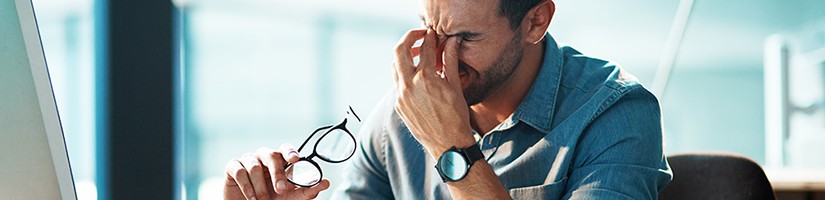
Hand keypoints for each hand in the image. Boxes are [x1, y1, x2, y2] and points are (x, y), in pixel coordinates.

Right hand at [224, 144, 330, 199]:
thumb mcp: (291, 198)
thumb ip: (308, 191)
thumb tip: (326, 183)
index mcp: (279, 161)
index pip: (285, 149)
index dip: (290, 151)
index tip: (295, 159)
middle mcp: (264, 157)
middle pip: (271, 155)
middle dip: (277, 174)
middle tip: (281, 190)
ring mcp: (248, 160)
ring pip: (254, 166)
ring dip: (260, 187)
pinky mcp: (233, 167)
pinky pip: (240, 171)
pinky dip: (246, 186)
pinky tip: (251, 198)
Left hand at [393, 28, 474, 157]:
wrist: (448, 144)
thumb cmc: (456, 117)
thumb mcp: (455, 86)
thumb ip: (450, 61)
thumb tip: (452, 42)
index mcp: (426, 79)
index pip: (425, 48)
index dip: (430, 37)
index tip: (433, 33)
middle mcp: (409, 86)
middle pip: (399, 51)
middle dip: (409, 39)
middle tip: (419, 36)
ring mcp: (401, 96)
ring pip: (395, 67)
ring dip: (404, 57)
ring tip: (417, 55)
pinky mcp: (398, 106)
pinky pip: (397, 83)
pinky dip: (404, 73)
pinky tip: (415, 75)